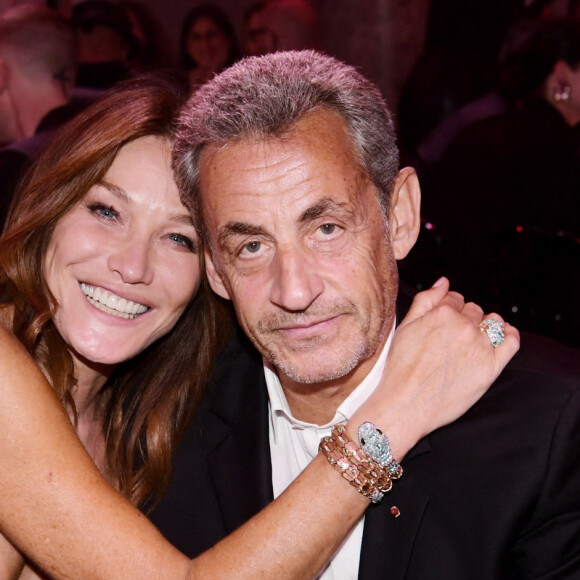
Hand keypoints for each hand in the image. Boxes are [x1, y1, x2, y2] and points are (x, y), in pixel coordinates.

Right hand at [349, 277, 519, 458]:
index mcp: (442, 313)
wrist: (405, 403)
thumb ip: (426, 299)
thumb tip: (444, 282)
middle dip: (465, 318)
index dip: (449, 309)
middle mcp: (463, 327)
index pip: (455, 298)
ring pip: (493, 322)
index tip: (444, 322)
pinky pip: (511, 341)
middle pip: (474, 310)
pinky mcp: (491, 367)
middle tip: (452, 337)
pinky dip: (509, 335)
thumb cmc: (401, 368)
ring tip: (472, 340)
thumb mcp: (405, 327)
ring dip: (486, 326)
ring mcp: (480, 346)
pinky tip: (501, 337)